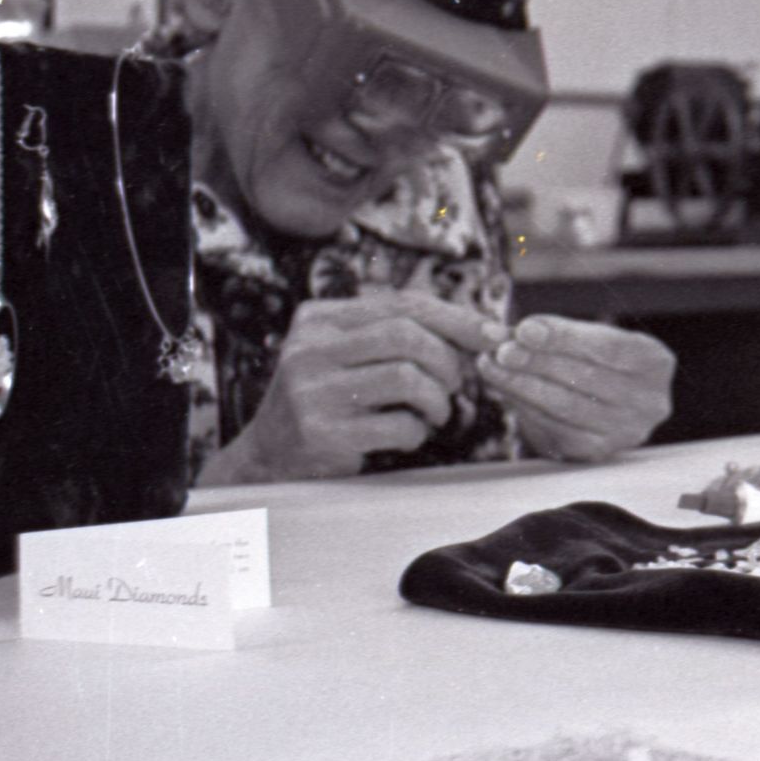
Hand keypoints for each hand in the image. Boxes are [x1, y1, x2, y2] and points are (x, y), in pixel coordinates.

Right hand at [198, 290, 486, 485]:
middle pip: (407, 336)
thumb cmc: (328, 399)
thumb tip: (480, 327)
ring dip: (438, 398)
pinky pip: (398, 425)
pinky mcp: (322, 435)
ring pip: (407, 378)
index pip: (402, 304)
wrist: (267, 456)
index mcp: (319, 320)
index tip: (492, 334)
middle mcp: (310, 350)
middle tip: (457, 382)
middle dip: (448, 359)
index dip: (456, 318)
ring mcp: (312, 393)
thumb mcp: (347, 353)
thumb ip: (395, 332)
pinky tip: (409, 434)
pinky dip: (418, 432)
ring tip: (436, 410)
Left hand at [478, 315, 674, 462]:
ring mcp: (626, 431)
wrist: (608, 399)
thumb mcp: (585, 337)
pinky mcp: (597, 451)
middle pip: (585, 378)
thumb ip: (550, 332)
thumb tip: (497, 332)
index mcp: (655, 363)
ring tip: (491, 366)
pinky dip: (525, 408)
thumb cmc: (595, 360)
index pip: (608, 347)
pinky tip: (505, 390)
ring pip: (566, 406)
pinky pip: (556, 429)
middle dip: (536, 361)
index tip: (524, 329)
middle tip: (500, 350)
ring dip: (522, 385)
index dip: (564, 338)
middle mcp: (649, 402)